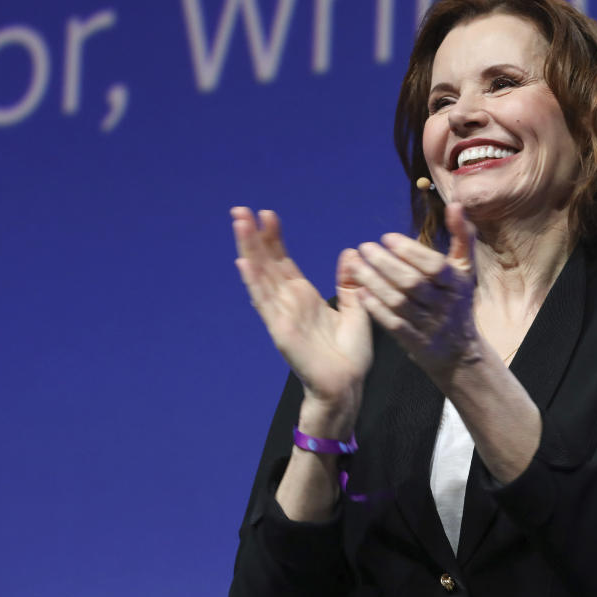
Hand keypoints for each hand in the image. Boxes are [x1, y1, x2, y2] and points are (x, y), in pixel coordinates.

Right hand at [231, 207, 371, 422]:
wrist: (347, 386)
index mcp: (304, 297)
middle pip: (266, 263)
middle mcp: (288, 302)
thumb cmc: (350, 354)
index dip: (274, 238)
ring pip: (261, 276)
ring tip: (239, 223)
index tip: (267, 214)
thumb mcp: (356, 309)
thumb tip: (349, 252)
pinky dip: (254, 282)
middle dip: (254, 236)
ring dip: (249, 250)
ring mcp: (281, 314)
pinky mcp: (280, 329)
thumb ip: (349, 283)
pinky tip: (243, 262)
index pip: (283, 261)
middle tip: (241, 209)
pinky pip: (264, 302)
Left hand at [352, 203, 479, 381]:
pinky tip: (359, 292)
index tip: (386, 237)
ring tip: (356, 265)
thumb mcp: (464, 270)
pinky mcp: (415, 342)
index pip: (433, 266)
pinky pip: (392, 324)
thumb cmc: (457, 302)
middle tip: (365, 247)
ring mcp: (429, 325)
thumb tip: (456, 204)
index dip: (409, 251)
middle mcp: (445, 305)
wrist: (459, 352)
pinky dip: (375, 308)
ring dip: (375, 282)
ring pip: (399, 302)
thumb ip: (462, 237)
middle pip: (412, 283)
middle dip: (386, 264)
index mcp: (457, 284)